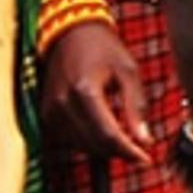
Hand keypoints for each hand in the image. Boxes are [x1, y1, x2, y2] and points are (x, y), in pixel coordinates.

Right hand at [38, 21, 160, 161]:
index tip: (146, 160)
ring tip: (122, 133)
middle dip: (120, 151)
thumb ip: (136, 106)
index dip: (129, 152)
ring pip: (83, 146)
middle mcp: (63, 103)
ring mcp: (51, 111)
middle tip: (139, 146)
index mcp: (84, 90)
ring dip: (105, 147)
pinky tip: (102, 128)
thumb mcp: (128, 71)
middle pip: (95, 144)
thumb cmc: (103, 48)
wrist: (71, 32)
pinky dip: (89, 140)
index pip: (108, 135)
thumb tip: (145, 140)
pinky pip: (70, 140)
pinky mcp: (46, 115)